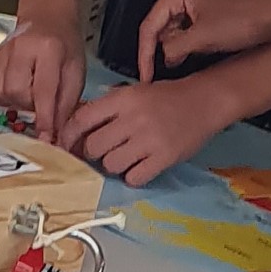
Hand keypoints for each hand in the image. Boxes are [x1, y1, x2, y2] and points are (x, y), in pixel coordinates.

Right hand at [0, 15, 84, 141]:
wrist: (46, 17)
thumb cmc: (64, 44)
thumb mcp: (76, 71)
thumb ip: (66, 103)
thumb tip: (55, 134)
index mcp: (48, 49)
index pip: (43, 90)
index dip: (45, 118)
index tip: (46, 137)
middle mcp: (20, 48)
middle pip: (16, 92)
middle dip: (29, 104)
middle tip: (40, 99)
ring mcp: (2, 52)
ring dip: (14, 101)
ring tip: (28, 91)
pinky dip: (2, 96)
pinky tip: (16, 88)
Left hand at [59, 77, 230, 185]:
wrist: (205, 101)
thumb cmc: (164, 98)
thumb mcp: (132, 94)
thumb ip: (105, 109)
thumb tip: (72, 131)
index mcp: (121, 99)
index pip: (81, 119)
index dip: (69, 135)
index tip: (65, 145)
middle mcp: (133, 119)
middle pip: (93, 147)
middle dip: (93, 153)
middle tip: (104, 151)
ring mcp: (149, 140)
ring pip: (111, 165)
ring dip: (113, 165)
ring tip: (125, 157)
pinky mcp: (165, 158)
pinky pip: (134, 177)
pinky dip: (133, 176)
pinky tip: (139, 167)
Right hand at [138, 0, 270, 80]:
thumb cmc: (245, 18)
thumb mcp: (202, 38)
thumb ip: (174, 49)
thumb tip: (164, 59)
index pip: (148, 26)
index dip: (145, 54)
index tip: (145, 75)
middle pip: (159, 27)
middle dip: (161, 50)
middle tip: (160, 74)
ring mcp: (197, 1)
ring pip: (174, 31)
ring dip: (177, 49)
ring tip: (179, 67)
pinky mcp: (209, 11)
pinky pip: (188, 31)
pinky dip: (188, 45)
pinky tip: (192, 58)